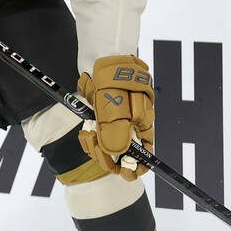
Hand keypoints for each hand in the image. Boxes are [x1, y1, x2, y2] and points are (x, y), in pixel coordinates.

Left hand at [77, 55, 154, 180]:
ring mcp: (116, 123)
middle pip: (124, 155)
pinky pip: (98, 137)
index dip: (135, 167)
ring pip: (108, 148)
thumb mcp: (115, 106)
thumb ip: (116, 131)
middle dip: (109, 156)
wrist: (101, 58)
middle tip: (95, 145)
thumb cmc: (114, 79)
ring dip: (96, 147)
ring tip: (88, 134)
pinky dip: (91, 138)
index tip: (123, 173)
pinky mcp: (102, 119)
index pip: (144, 154)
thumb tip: (116, 154)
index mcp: (142, 124)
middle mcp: (131, 126)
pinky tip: (85, 131)